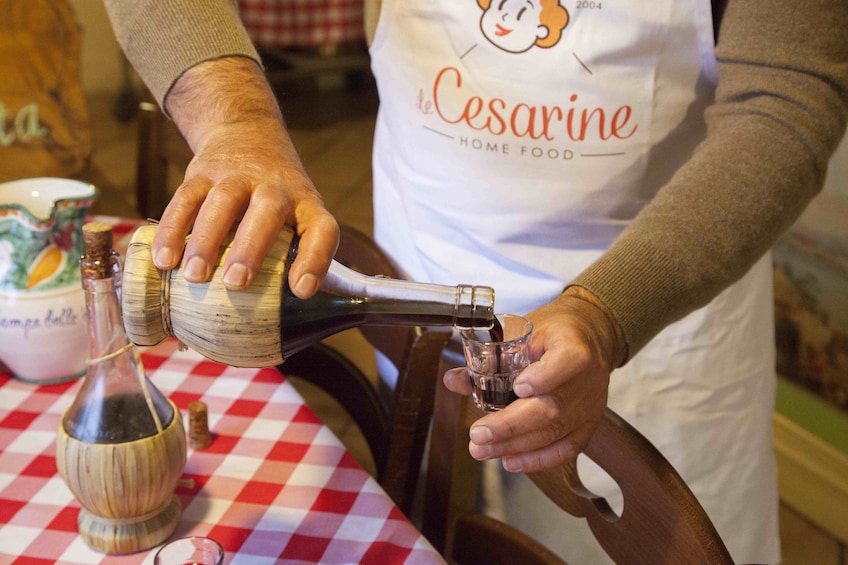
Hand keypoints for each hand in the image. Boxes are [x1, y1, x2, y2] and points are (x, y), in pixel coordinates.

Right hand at [151, 57, 338, 297]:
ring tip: (194, 277)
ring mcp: (238, 176)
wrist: (246, 133)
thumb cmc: (278, 199)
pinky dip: (173, 230)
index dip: (315, 260)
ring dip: (206, 241)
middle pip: (266, 211)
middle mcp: (275, 188)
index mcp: (307, 205)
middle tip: (236, 282)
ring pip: (221, 202)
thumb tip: (290, 316)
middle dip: (251, 247)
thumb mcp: (299, 215)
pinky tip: (164, 260)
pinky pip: (185, 199)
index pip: (321, 230)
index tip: (301, 290)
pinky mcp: (203, 172)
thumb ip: (296, 256)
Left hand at [443, 286, 626, 472]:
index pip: (568, 361)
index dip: (544, 377)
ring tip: (482, 450)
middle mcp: (587, 379)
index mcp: (574, 346)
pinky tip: (510, 460)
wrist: (591, 337)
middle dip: (511, 425)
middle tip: (478, 434)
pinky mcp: (588, 425)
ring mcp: (590, 405)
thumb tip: (453, 380)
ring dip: (515, 445)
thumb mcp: (525, 333)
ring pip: (555, 431)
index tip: (518, 388)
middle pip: (553, 407)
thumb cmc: (554, 333)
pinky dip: (537, 459)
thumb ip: (491, 358)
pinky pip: (565, 449)